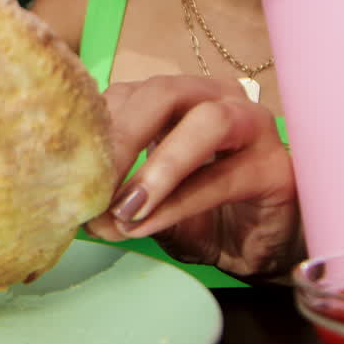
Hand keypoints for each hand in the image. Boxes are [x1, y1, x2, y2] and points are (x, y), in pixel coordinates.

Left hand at [86, 76, 301, 277]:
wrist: (259, 250)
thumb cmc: (199, 216)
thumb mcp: (148, 202)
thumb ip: (116, 195)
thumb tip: (79, 209)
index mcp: (177, 98)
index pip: (129, 93)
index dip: (96, 128)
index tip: (67, 169)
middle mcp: (216, 98)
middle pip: (164, 93)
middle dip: (124, 137)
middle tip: (94, 185)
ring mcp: (254, 127)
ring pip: (206, 123)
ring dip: (158, 167)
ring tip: (124, 208)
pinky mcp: (276, 167)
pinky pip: (223, 176)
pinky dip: (179, 202)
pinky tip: (147, 224)